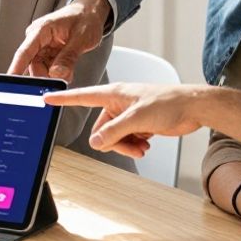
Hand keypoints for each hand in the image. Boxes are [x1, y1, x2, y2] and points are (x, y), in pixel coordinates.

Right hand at [7, 0, 110, 80]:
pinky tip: (66, 71)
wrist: (90, 12)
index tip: (11, 81)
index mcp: (42, 29)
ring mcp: (42, 46)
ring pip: (40, 69)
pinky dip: (57, 73)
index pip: (24, 52)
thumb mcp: (81, 38)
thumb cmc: (85, 18)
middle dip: (45, 76)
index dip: (16, 67)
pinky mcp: (48, 53)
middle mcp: (38, 38)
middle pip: (32, 65)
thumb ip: (68, 57)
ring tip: (68, 73)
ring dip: (53, 76)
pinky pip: (48, 68)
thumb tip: (56, 74)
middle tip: (60, 82)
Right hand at [45, 82, 206, 156]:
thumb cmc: (169, 103)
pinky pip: (126, 140)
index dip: (63, 98)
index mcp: (113, 94)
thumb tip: (96, 142)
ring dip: (126, 146)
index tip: (47, 98)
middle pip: (100, 130)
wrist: (193, 107)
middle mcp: (118, 104)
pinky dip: (134, 145)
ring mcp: (128, 114)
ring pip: (114, 138)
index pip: (82, 96)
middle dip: (114, 142)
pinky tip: (146, 144)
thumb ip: (114, 131)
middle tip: (132, 145)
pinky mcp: (138, 124)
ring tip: (142, 147)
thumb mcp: (138, 118)